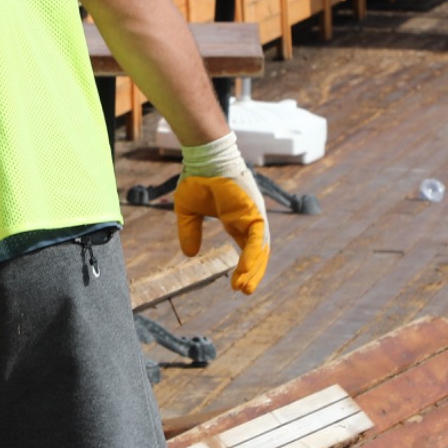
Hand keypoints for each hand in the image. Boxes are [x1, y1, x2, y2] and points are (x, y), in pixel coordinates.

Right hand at [172, 132, 269, 294]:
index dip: (243, 266)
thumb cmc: (198, 178)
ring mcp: (254, 214)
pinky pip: (257, 238)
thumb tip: (190, 255)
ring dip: (253, 269)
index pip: (246, 247)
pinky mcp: (255, 211)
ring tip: (244, 288)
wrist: (204, 157)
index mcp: (237, 219)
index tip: (236, 284)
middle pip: (256, 252)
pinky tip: (246, 271)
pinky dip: (253, 255)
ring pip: (259, 248)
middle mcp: (249, 219)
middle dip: (251, 272)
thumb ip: (190, 232)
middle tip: (243, 290)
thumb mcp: (187, 211)